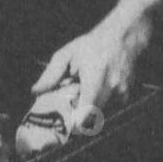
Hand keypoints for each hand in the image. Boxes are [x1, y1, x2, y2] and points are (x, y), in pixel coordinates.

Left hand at [30, 14, 151, 124]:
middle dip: (80, 117)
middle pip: (92, 117)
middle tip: (70, 109)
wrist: (123, 35)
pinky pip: (111, 105)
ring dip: (91, 108)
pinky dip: (102, 101)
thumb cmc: (93, 43)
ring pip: (101, 111)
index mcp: (93, 80)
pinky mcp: (126, 92)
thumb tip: (36, 91)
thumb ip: (51, 74)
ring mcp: (120, 91)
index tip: (66, 126)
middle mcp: (109, 88)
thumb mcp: (68, 54)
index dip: (75, 125)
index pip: (85, 114)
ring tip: (85, 93)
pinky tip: (99, 88)